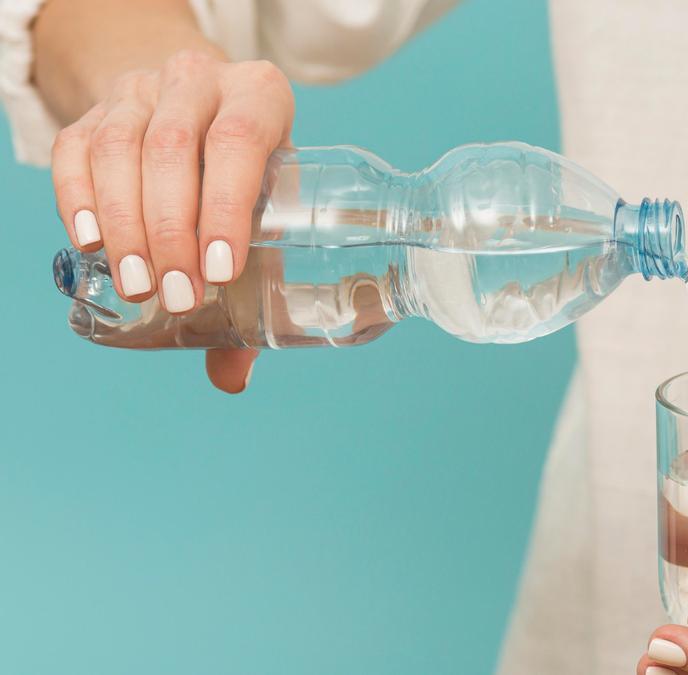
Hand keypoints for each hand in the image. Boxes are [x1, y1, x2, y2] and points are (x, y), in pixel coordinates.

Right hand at [51, 50, 293, 392]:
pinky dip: (78, 199)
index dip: (226, 205)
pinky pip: (75, 149)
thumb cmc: (247, 173)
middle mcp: (199, 80)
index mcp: (260, 95)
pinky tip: (90, 244)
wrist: (197, 107)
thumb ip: (258, 283)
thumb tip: (232, 378)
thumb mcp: (268, 207)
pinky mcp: (96, 110)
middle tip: (175, 295)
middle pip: (173, 149)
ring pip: (121, 148)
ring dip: (126, 224)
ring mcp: (142, 90)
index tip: (220, 271)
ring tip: (138, 285)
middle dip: (170, 230)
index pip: (240, 140)